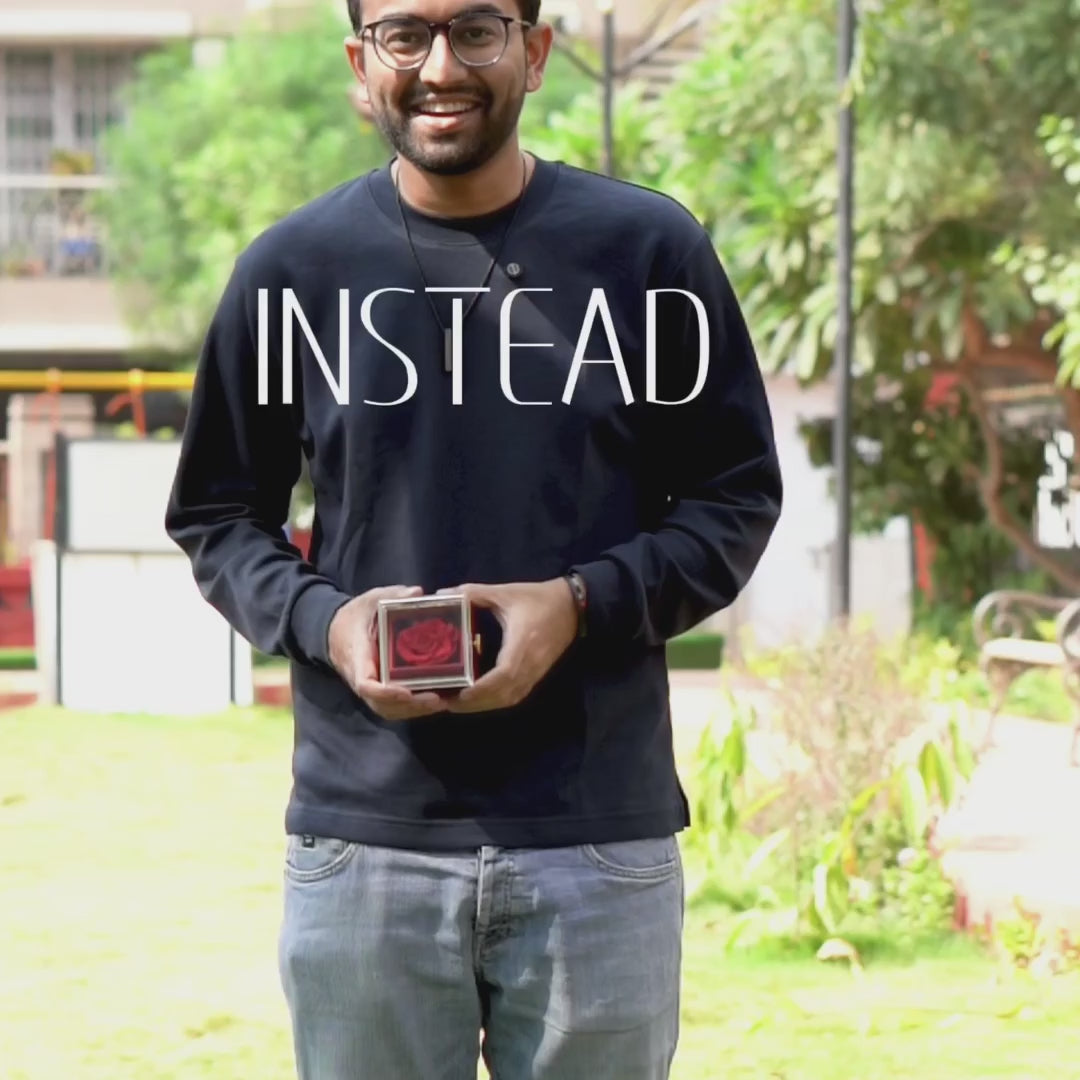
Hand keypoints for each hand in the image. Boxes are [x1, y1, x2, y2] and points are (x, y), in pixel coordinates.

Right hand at [327, 585, 448, 720]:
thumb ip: (392, 595)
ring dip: (413, 711)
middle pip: (382, 704)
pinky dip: (411, 709)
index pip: (366, 684)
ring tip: (441, 703)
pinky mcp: (379, 691)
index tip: (407, 692)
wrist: (336, 630)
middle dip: (409, 706)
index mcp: (357, 658)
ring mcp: (370, 689)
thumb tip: (418, 593)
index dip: (385, 692)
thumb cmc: (356, 614)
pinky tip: (434, 702)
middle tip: (437, 700)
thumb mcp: (371, 599)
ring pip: (388, 710)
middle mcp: (361, 678)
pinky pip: (392, 707)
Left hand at [440, 578, 578, 713]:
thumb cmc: (539, 599)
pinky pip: (515, 695)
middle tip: (447, 702)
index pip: (503, 675)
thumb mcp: (506, 592)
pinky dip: (496, 701)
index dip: (482, 689)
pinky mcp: (536, 676)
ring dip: (484, 705)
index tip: (459, 693)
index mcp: (522, 644)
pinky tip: (479, 699)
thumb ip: (475, 593)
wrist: (573, 606)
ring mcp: (535, 673)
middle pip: (502, 695)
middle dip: (475, 703)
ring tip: (458, 703)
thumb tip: (444, 593)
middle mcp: (529, 665)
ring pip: (508, 699)